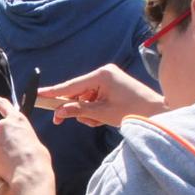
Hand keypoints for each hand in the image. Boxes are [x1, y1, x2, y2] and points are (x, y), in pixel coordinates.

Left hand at [0, 97, 53, 189]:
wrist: (29, 171)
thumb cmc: (37, 157)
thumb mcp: (31, 138)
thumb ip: (21, 134)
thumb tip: (17, 139)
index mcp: (17, 119)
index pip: (4, 104)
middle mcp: (3, 125)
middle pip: (0, 130)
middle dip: (4, 138)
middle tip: (14, 150)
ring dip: (0, 149)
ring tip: (13, 159)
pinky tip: (7, 164)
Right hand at [40, 64, 165, 128]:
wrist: (156, 112)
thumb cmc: (133, 110)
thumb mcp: (101, 113)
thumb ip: (78, 110)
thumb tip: (59, 111)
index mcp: (102, 75)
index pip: (71, 85)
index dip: (53, 92)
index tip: (38, 94)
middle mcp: (103, 73)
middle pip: (76, 92)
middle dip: (72, 108)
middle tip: (59, 121)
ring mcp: (107, 79)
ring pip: (83, 98)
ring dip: (85, 112)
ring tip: (97, 121)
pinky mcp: (110, 87)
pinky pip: (92, 99)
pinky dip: (93, 110)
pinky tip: (102, 118)